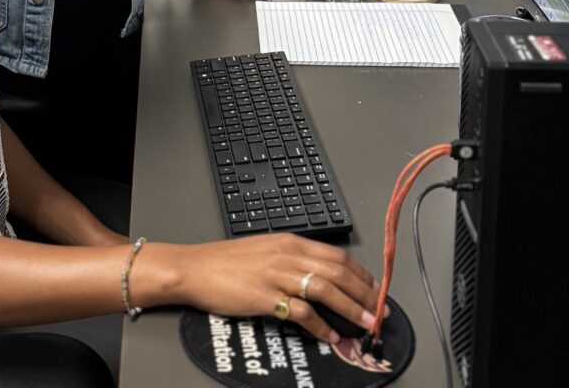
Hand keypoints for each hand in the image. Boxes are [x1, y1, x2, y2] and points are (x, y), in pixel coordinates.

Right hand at [152, 235, 382, 343]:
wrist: (196, 268)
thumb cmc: (227, 262)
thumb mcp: (266, 250)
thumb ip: (293, 259)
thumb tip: (322, 275)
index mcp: (290, 241)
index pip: (337, 256)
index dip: (362, 275)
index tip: (376, 290)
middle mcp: (287, 254)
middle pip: (338, 272)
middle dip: (365, 293)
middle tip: (380, 311)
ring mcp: (277, 274)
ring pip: (326, 289)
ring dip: (351, 308)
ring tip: (366, 324)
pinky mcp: (265, 296)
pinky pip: (301, 312)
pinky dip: (320, 326)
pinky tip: (329, 336)